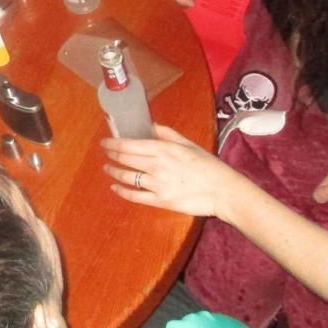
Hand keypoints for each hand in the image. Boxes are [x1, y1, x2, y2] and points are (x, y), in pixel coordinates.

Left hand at [102, 124, 246, 219]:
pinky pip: (135, 196)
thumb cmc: (208, 165)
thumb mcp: (188, 144)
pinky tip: (115, 187)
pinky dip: (122, 192)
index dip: (114, 143)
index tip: (105, 142)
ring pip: (127, 177)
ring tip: (108, 168)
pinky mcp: (160, 200)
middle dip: (112, 155)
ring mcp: (157, 184)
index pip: (130, 145)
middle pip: (126, 159)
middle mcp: (156, 165)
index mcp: (163, 149)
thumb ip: (167, 134)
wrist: (223, 190)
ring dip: (114, 172)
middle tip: (106, 153)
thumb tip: (151, 126)